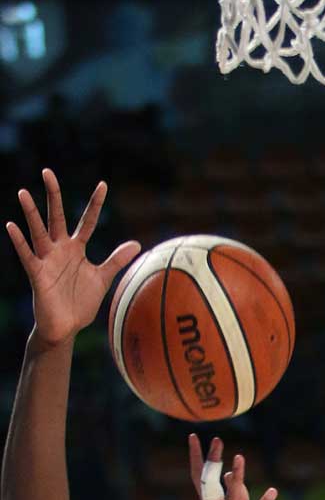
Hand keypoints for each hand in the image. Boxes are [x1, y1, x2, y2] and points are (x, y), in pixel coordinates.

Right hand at [6, 170, 139, 346]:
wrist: (66, 327)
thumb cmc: (81, 301)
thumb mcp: (102, 279)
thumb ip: (116, 260)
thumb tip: (136, 243)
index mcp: (77, 249)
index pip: (88, 221)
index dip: (95, 204)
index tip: (103, 184)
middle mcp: (60, 249)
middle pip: (56, 217)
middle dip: (53, 195)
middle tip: (47, 172)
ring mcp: (47, 260)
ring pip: (38, 232)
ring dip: (31, 213)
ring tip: (23, 193)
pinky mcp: (37, 274)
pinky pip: (26, 255)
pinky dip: (19, 242)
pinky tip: (11, 226)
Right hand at [189, 434, 277, 499]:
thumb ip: (232, 494)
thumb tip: (229, 473)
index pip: (198, 479)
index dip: (195, 458)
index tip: (193, 437)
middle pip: (210, 484)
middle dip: (212, 461)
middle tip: (217, 440)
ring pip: (231, 497)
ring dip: (236, 477)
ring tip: (240, 458)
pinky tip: (272, 491)